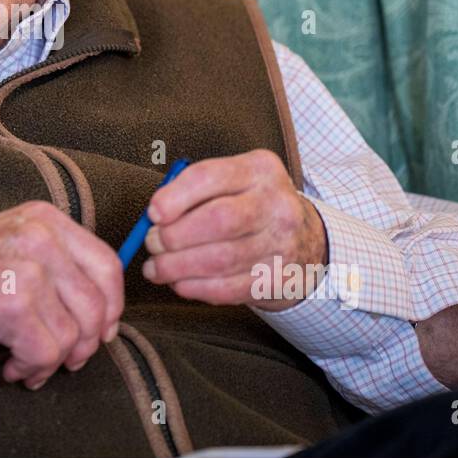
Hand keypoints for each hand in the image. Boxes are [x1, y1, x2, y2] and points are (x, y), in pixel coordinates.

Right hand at [0, 200, 123, 389]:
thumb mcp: (8, 244)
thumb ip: (53, 263)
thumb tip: (98, 307)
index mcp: (45, 219)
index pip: (107, 265)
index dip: (112, 308)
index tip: (101, 332)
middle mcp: (40, 237)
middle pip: (97, 305)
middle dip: (85, 344)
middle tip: (63, 360)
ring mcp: (26, 267)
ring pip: (74, 334)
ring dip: (52, 362)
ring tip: (25, 363)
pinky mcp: (9, 300)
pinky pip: (45, 351)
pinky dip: (31, 369)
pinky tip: (12, 366)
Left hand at [140, 150, 329, 311]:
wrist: (304, 240)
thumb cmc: (252, 207)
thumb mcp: (233, 182)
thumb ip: (195, 191)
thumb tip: (154, 217)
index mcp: (260, 169)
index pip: (210, 177)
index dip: (174, 197)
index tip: (153, 213)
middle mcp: (276, 204)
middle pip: (218, 220)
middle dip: (175, 236)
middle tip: (152, 243)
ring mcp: (282, 243)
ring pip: (220, 259)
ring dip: (177, 267)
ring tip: (157, 268)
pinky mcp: (279, 279)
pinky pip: (229, 288)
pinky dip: (196, 288)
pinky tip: (179, 283)